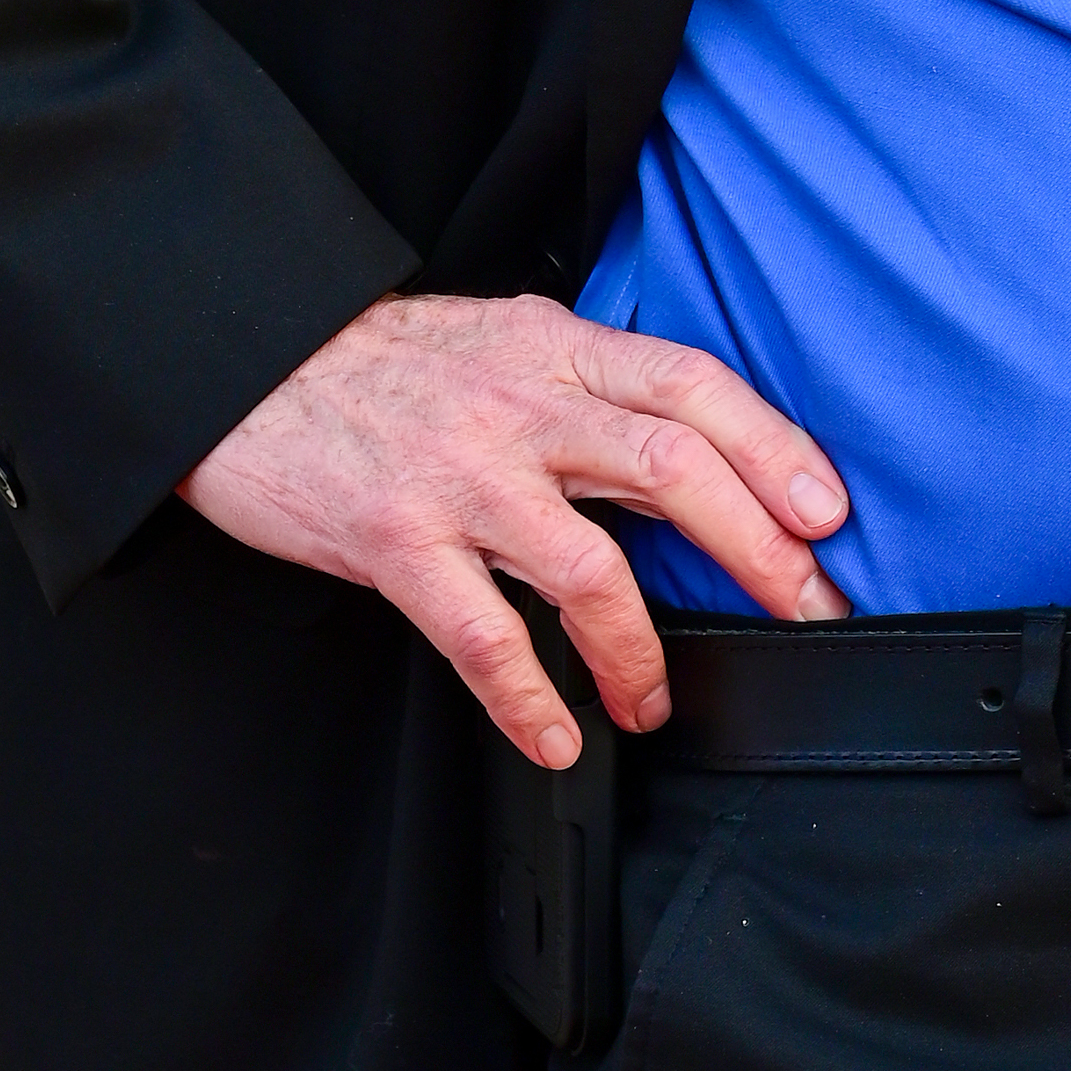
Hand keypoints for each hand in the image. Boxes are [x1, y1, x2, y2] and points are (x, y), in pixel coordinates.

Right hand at [181, 293, 850, 766]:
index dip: (774, 445)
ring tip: (656, 701)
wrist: (243, 362)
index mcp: (556, 348)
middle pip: (672, 469)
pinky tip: (560, 734)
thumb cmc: (383, 362)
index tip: (827, 511)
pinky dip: (530, 699)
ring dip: (642, 651)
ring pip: (588, 568)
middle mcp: (521, 406)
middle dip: (759, 550)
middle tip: (808, 610)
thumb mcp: (503, 336)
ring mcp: (460, 476)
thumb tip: (694, 437)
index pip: (692, 386)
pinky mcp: (396, 541)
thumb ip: (589, 380)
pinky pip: (482, 635)